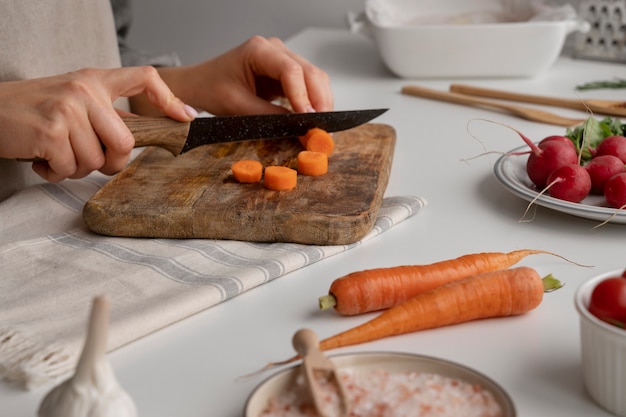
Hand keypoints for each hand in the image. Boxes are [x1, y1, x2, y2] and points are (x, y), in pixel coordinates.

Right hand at [0, 67, 195, 181]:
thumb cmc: (35, 110)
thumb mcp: (74, 101)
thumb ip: (105, 115)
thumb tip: (142, 134)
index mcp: (94, 80)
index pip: (144, 76)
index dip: (169, 98)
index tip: (186, 118)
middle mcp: (84, 90)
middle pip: (124, 142)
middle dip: (109, 161)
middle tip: (87, 157)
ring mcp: (68, 110)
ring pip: (96, 160)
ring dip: (76, 167)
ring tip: (56, 151)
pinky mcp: (51, 132)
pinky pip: (71, 169)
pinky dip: (56, 172)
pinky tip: (42, 158)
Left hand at [153, 36, 333, 115]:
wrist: (200, 85)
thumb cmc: (211, 89)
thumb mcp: (237, 107)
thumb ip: (268, 116)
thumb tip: (297, 127)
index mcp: (258, 50)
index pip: (291, 70)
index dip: (303, 96)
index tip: (308, 118)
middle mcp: (275, 50)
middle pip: (310, 72)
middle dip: (319, 101)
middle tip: (322, 128)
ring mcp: (283, 59)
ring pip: (315, 79)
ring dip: (320, 103)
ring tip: (320, 127)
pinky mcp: (286, 73)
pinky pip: (308, 86)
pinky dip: (314, 103)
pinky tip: (314, 120)